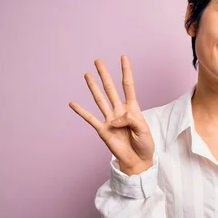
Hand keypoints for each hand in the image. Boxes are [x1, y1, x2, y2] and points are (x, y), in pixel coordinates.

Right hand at [69, 55, 154, 174]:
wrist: (138, 160)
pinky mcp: (103, 130)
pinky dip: (81, 111)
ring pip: (100, 100)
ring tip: (87, 74)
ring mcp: (110, 120)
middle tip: (97, 61)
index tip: (123, 57)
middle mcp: (119, 111)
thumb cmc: (144, 144)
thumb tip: (114, 119)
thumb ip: (130, 120)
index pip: (128, 86)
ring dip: (93, 87)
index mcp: (132, 109)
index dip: (126, 71)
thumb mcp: (143, 129)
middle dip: (104, 75)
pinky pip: (90, 119)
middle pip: (110, 89)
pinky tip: (73, 103)